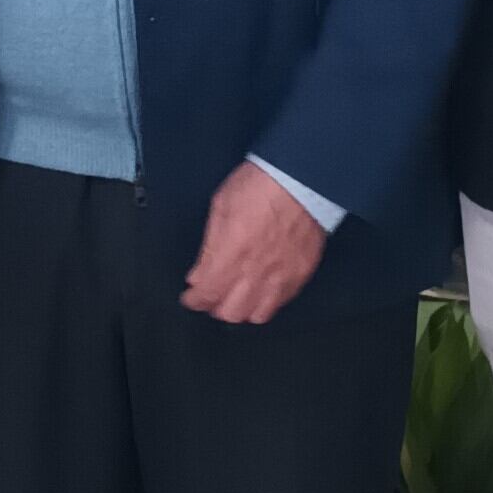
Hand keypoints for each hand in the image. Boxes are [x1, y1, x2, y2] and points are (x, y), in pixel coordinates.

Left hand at [181, 162, 327, 324]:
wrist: (301, 177)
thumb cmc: (260, 185)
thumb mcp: (220, 208)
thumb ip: (209, 248)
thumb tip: (199, 275)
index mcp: (231, 255)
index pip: (206, 295)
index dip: (194, 300)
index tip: (191, 296)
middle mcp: (255, 273)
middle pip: (230, 313)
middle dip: (215, 306)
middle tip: (212, 295)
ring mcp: (280, 277)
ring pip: (257, 315)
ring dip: (243, 309)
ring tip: (237, 296)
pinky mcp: (300, 274)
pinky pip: (281, 303)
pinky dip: (267, 302)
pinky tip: (261, 290)